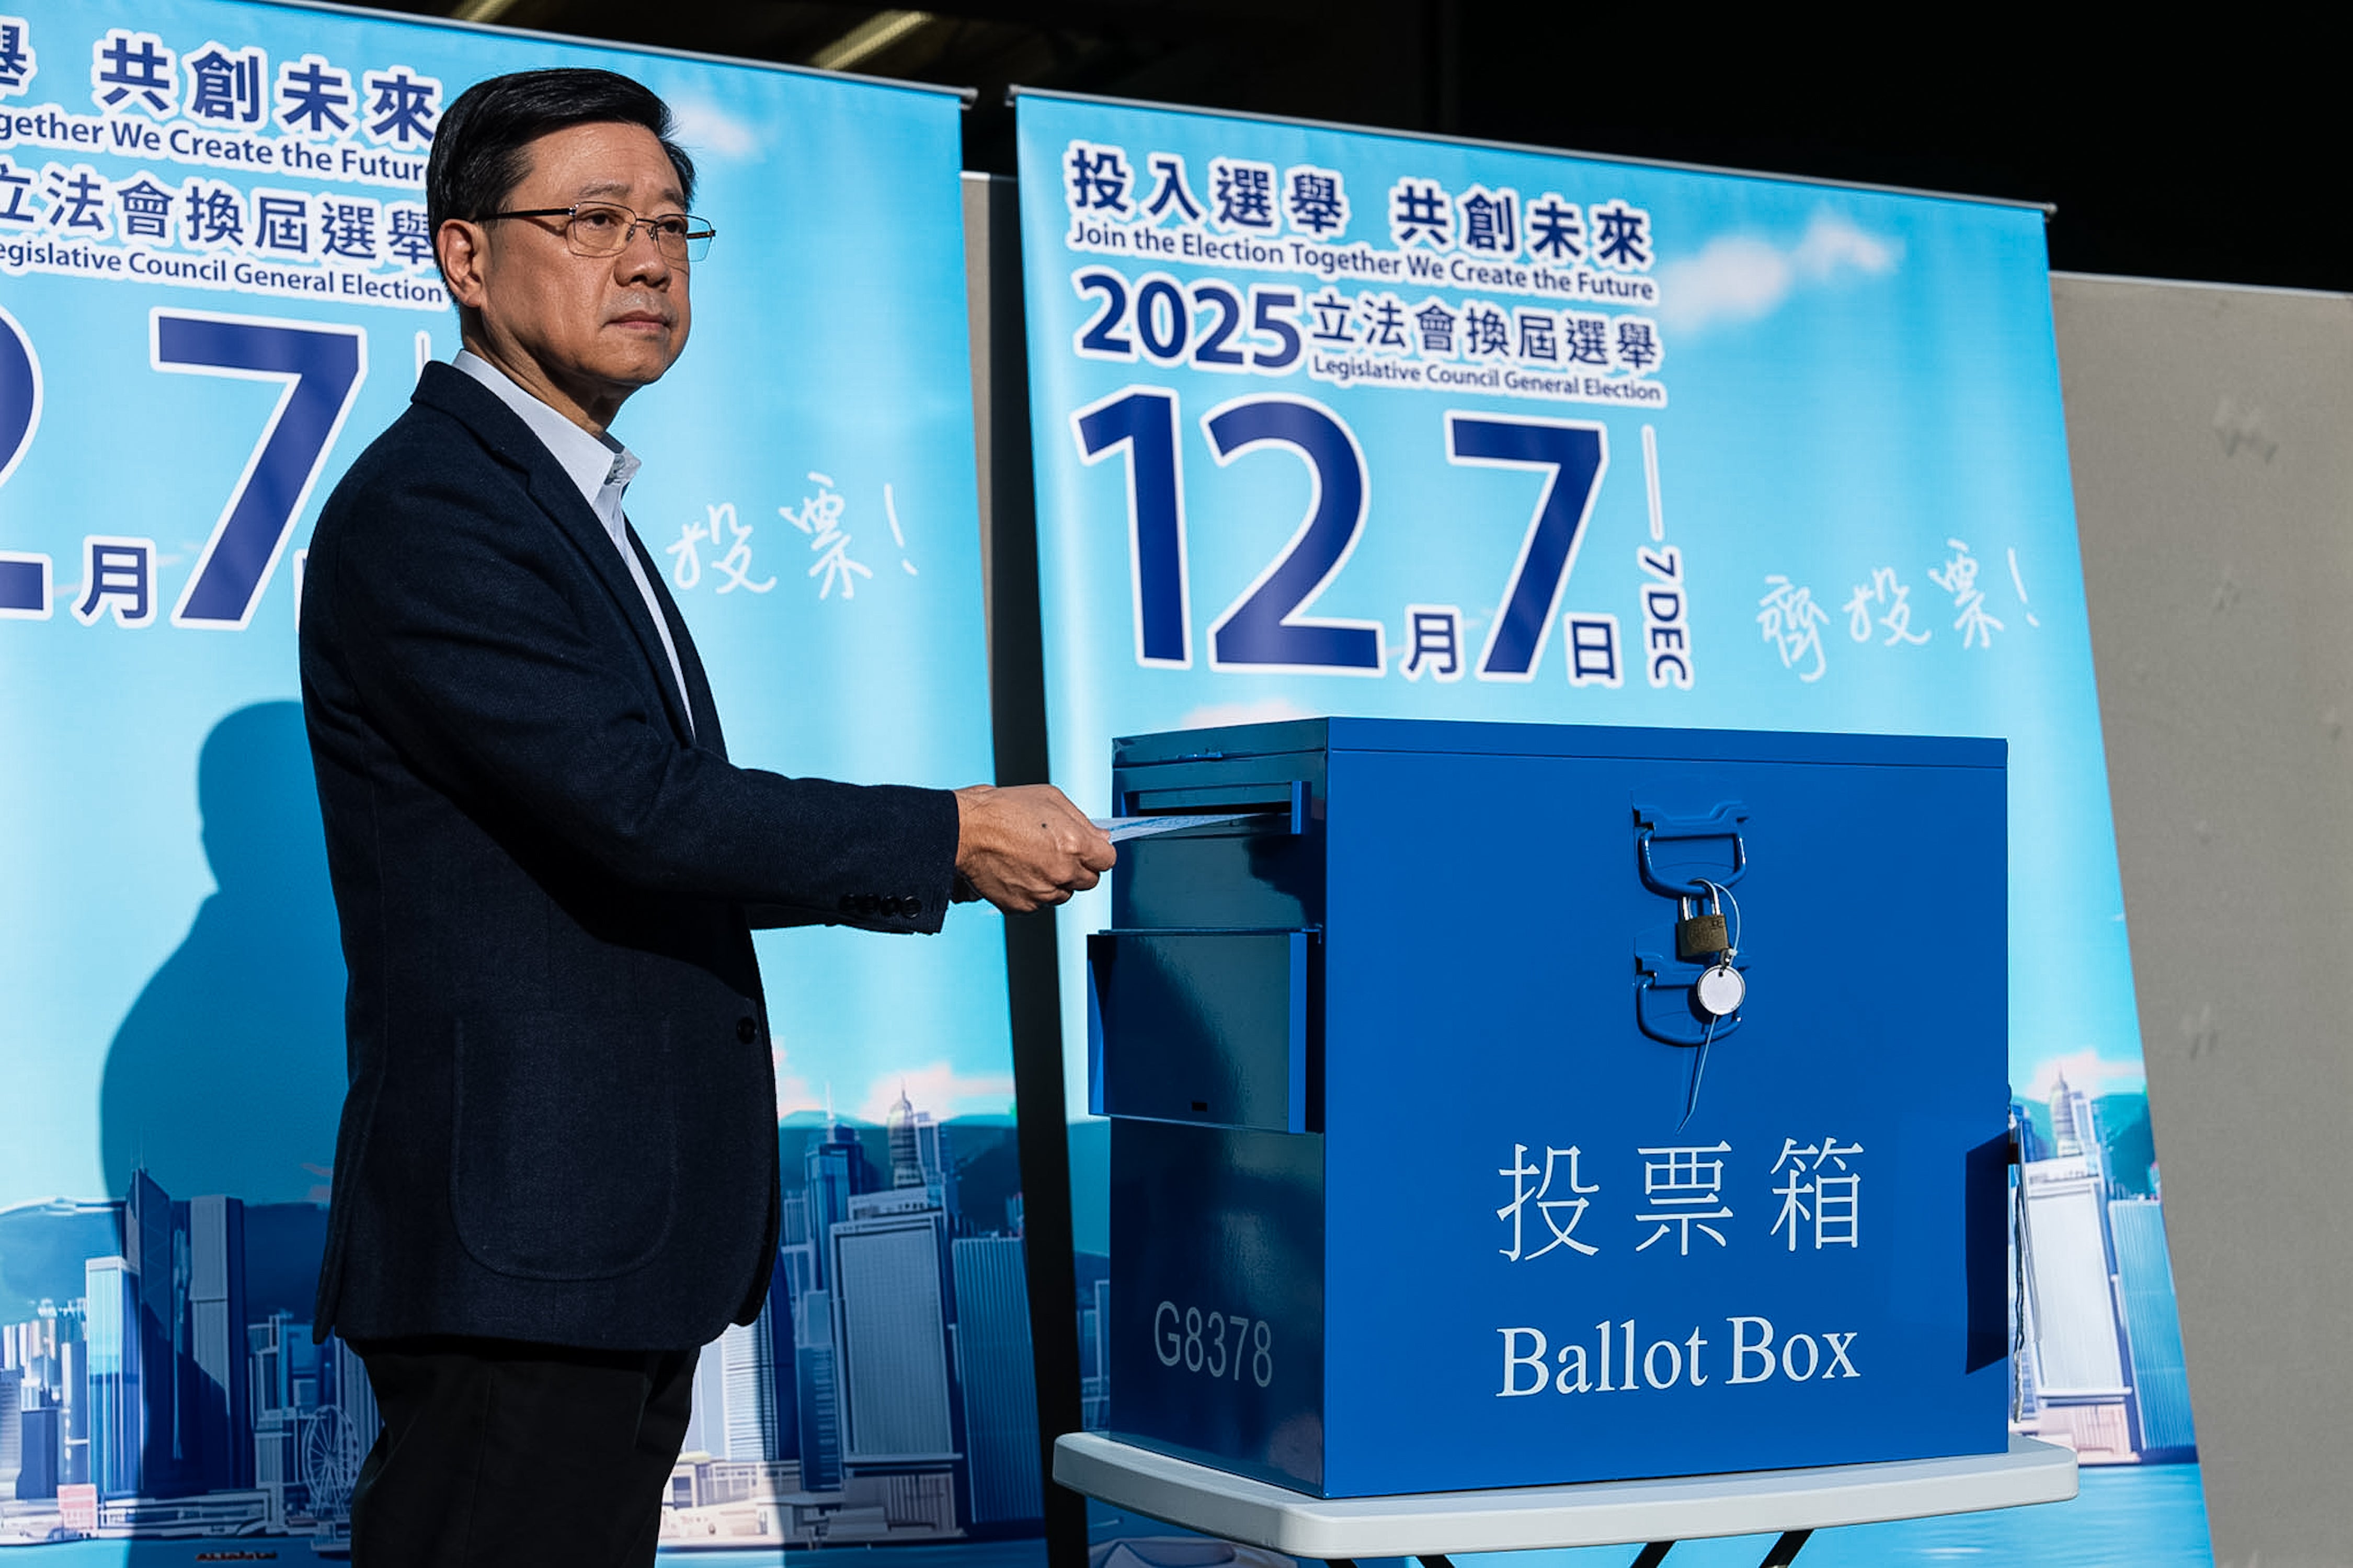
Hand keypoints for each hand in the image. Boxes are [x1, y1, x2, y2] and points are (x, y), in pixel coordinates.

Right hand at [953, 784, 1115, 912]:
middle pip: (1089, 881)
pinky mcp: (1022, 905)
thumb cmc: (1002, 809)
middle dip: (1078, 867)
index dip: (1097, 853)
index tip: (1088, 849)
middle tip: (1056, 852)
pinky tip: (1018, 870)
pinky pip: (1038, 903)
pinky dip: (1032, 890)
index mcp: (1075, 844)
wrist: (964, 830)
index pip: (1107, 860)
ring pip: (1063, 894)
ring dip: (1055, 881)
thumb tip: (1101, 837)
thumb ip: (1082, 821)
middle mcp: (1062, 872)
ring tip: (1032, 859)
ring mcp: (1042, 892)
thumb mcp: (1050, 798)